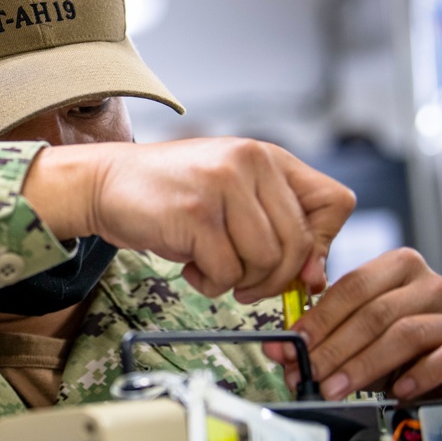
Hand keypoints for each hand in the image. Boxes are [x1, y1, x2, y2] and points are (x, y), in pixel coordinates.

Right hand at [24, 137, 354, 301]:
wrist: (106, 184)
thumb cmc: (171, 197)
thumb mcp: (232, 196)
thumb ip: (277, 226)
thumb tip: (315, 280)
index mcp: (268, 157)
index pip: (336, 203)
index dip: (322, 243)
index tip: (298, 265)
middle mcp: (251, 163)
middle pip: (299, 244)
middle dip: (275, 278)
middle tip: (246, 284)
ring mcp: (223, 186)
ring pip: (266, 262)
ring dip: (239, 281)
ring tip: (210, 267)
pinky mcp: (196, 215)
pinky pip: (227, 273)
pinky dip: (209, 283)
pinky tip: (189, 266)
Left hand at [265, 248, 441, 400]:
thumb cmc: (393, 344)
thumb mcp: (356, 332)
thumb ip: (320, 335)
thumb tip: (277, 348)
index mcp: (397, 265)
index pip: (352, 286)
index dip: (320, 317)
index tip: (294, 343)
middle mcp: (430, 283)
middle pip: (374, 313)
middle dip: (334, 347)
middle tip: (309, 374)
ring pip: (402, 335)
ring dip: (362, 366)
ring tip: (335, 388)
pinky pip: (441, 359)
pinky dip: (414, 376)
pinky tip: (394, 391)